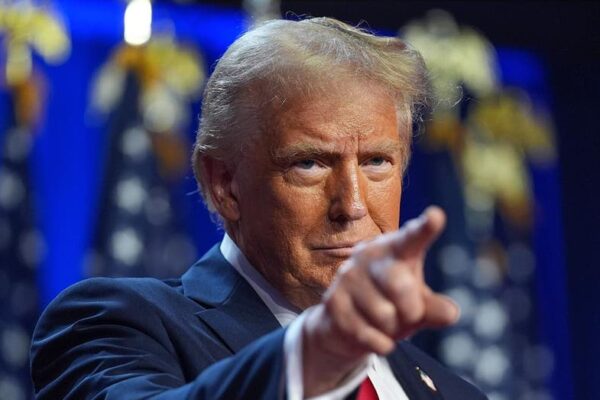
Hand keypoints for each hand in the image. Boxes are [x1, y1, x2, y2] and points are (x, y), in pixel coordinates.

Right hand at [301, 206, 458, 395]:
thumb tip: (450, 312)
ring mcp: (347, 277)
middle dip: (411, 310)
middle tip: (408, 314)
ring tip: (382, 321)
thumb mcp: (417, 305)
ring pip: (385, 315)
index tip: (435, 216)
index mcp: (395, 249)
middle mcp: (369, 256)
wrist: (343, 326)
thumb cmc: (390, 306)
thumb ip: (435, 308)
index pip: (412, 238)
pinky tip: (373, 336)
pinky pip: (369, 334)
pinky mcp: (333, 302)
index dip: (425, 229)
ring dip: (392, 329)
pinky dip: (380, 343)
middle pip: (400, 285)